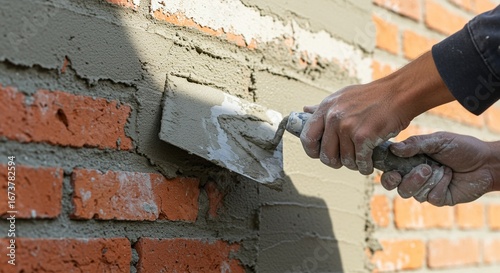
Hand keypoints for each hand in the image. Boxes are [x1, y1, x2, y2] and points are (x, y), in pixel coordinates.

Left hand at [300, 83, 410, 174]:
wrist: (398, 93)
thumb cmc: (372, 96)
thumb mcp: (342, 97)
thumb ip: (323, 108)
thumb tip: (304, 110)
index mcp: (325, 108)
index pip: (307, 137)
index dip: (313, 151)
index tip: (322, 154)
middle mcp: (333, 118)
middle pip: (325, 155)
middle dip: (336, 162)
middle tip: (346, 160)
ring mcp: (347, 127)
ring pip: (344, 160)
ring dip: (354, 164)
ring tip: (360, 159)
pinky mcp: (363, 137)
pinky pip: (360, 162)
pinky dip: (365, 167)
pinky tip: (369, 163)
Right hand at [381, 132, 499, 205]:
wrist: (486, 162)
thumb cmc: (462, 148)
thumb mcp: (438, 140)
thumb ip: (416, 144)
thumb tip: (394, 148)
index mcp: (411, 160)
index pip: (389, 166)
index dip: (383, 168)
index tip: (382, 165)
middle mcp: (414, 175)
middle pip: (392, 184)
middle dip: (391, 180)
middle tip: (397, 175)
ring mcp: (425, 188)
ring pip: (408, 192)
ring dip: (418, 180)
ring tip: (432, 169)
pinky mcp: (438, 198)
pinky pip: (429, 197)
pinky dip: (438, 185)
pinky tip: (448, 177)